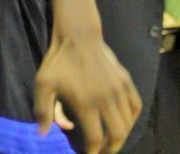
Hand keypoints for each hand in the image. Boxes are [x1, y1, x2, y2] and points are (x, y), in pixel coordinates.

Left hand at [35, 33, 140, 152]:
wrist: (78, 36)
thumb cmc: (58, 61)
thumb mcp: (43, 84)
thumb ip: (43, 110)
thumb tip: (43, 134)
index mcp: (85, 103)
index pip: (95, 137)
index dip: (93, 151)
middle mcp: (106, 99)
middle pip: (118, 134)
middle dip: (111, 148)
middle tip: (102, 152)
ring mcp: (119, 90)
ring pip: (129, 122)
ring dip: (121, 135)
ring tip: (110, 141)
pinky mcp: (126, 81)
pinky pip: (136, 106)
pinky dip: (132, 118)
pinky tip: (123, 122)